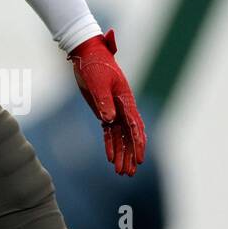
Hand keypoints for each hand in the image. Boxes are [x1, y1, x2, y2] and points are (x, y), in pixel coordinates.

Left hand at [69, 30, 146, 175]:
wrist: (87, 55)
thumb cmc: (95, 65)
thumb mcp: (98, 83)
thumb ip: (104, 102)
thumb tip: (109, 120)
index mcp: (126, 100)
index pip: (135, 126)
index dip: (137, 144)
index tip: (139, 159)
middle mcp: (124, 107)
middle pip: (130, 136)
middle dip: (131, 155)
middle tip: (130, 173)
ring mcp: (115, 110)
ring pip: (121, 137)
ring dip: (121, 154)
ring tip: (121, 172)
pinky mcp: (105, 111)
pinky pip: (109, 132)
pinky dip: (110, 145)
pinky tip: (110, 158)